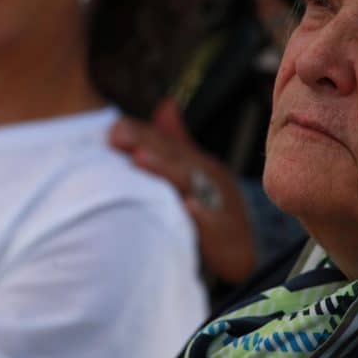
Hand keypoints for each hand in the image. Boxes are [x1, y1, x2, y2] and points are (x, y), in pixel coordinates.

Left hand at [109, 98, 256, 283]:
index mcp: (198, 163)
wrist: (244, 253)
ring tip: (139, 159)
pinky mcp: (225, 233)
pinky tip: (187, 206)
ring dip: (165, 169)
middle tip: (118, 134)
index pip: (166, 142)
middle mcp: (209, 177)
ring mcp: (219, 203)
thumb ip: (177, 141)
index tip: (113, 127)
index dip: (140, 132)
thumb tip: (165, 104)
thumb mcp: (197, 171)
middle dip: (146, 143)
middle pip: (174, 155)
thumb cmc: (215, 208)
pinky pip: (214, 223)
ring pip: (190, 183)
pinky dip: (201, 215)